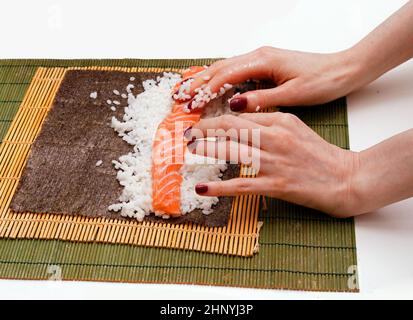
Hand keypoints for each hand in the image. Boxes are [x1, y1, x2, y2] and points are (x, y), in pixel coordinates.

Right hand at [186, 46, 361, 111]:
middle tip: (179, 97)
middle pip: (219, 67)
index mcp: (263, 61)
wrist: (341, 70)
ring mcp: (260, 58)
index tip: (189, 104)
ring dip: (205, 79)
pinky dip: (218, 78)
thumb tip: (233, 104)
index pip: (225, 75)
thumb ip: (261, 98)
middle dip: (197, 83)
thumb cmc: (321, 82)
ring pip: (225, 67)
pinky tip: (211, 86)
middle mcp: (258, 56)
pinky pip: (234, 70)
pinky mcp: (264, 64)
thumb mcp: (292, 94)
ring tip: (187, 92)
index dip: (205, 90)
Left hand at [188, 112, 358, 217]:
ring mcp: (275, 162)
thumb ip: (270, 120)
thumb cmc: (320, 154)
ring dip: (207, 149)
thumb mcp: (296, 128)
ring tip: (189, 149)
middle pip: (232, 128)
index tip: (201, 122)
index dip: (216, 118)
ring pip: (233, 151)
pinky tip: (203, 188)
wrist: (346, 178)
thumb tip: (242, 117)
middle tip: (187, 132)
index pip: (241, 116)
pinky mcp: (277, 184)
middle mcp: (275, 138)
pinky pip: (242, 185)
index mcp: (280, 121)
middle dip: (205, 128)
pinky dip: (220, 187)